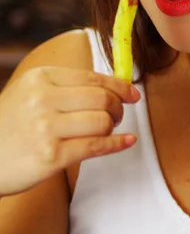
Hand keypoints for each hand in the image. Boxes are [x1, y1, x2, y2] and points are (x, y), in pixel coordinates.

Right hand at [0, 66, 139, 195]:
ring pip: (102, 121)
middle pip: (101, 98)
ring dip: (113, 127)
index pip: (92, 77)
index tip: (132, 93)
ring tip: (109, 130)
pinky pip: (96, 146)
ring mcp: (46, 128)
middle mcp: (42, 99)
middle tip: (119, 115)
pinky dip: (117, 144)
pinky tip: (127, 142)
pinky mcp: (51, 156)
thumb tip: (112, 86)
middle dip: (118, 107)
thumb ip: (65, 87)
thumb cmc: (10, 126)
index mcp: (40, 78)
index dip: (119, 85)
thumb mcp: (29, 94)